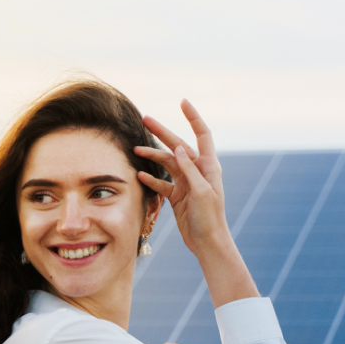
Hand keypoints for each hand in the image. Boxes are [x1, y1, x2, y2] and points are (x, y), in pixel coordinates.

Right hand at [134, 100, 230, 250]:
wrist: (207, 241)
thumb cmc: (209, 217)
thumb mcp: (201, 192)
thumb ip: (190, 170)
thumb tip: (179, 148)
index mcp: (208, 166)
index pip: (201, 134)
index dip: (192, 117)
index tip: (182, 102)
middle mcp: (197, 171)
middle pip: (178, 145)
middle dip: (162, 132)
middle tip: (145, 119)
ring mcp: (186, 183)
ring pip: (166, 163)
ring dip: (151, 157)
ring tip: (134, 151)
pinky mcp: (177, 196)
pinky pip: (162, 183)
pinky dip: (151, 179)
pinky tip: (139, 175)